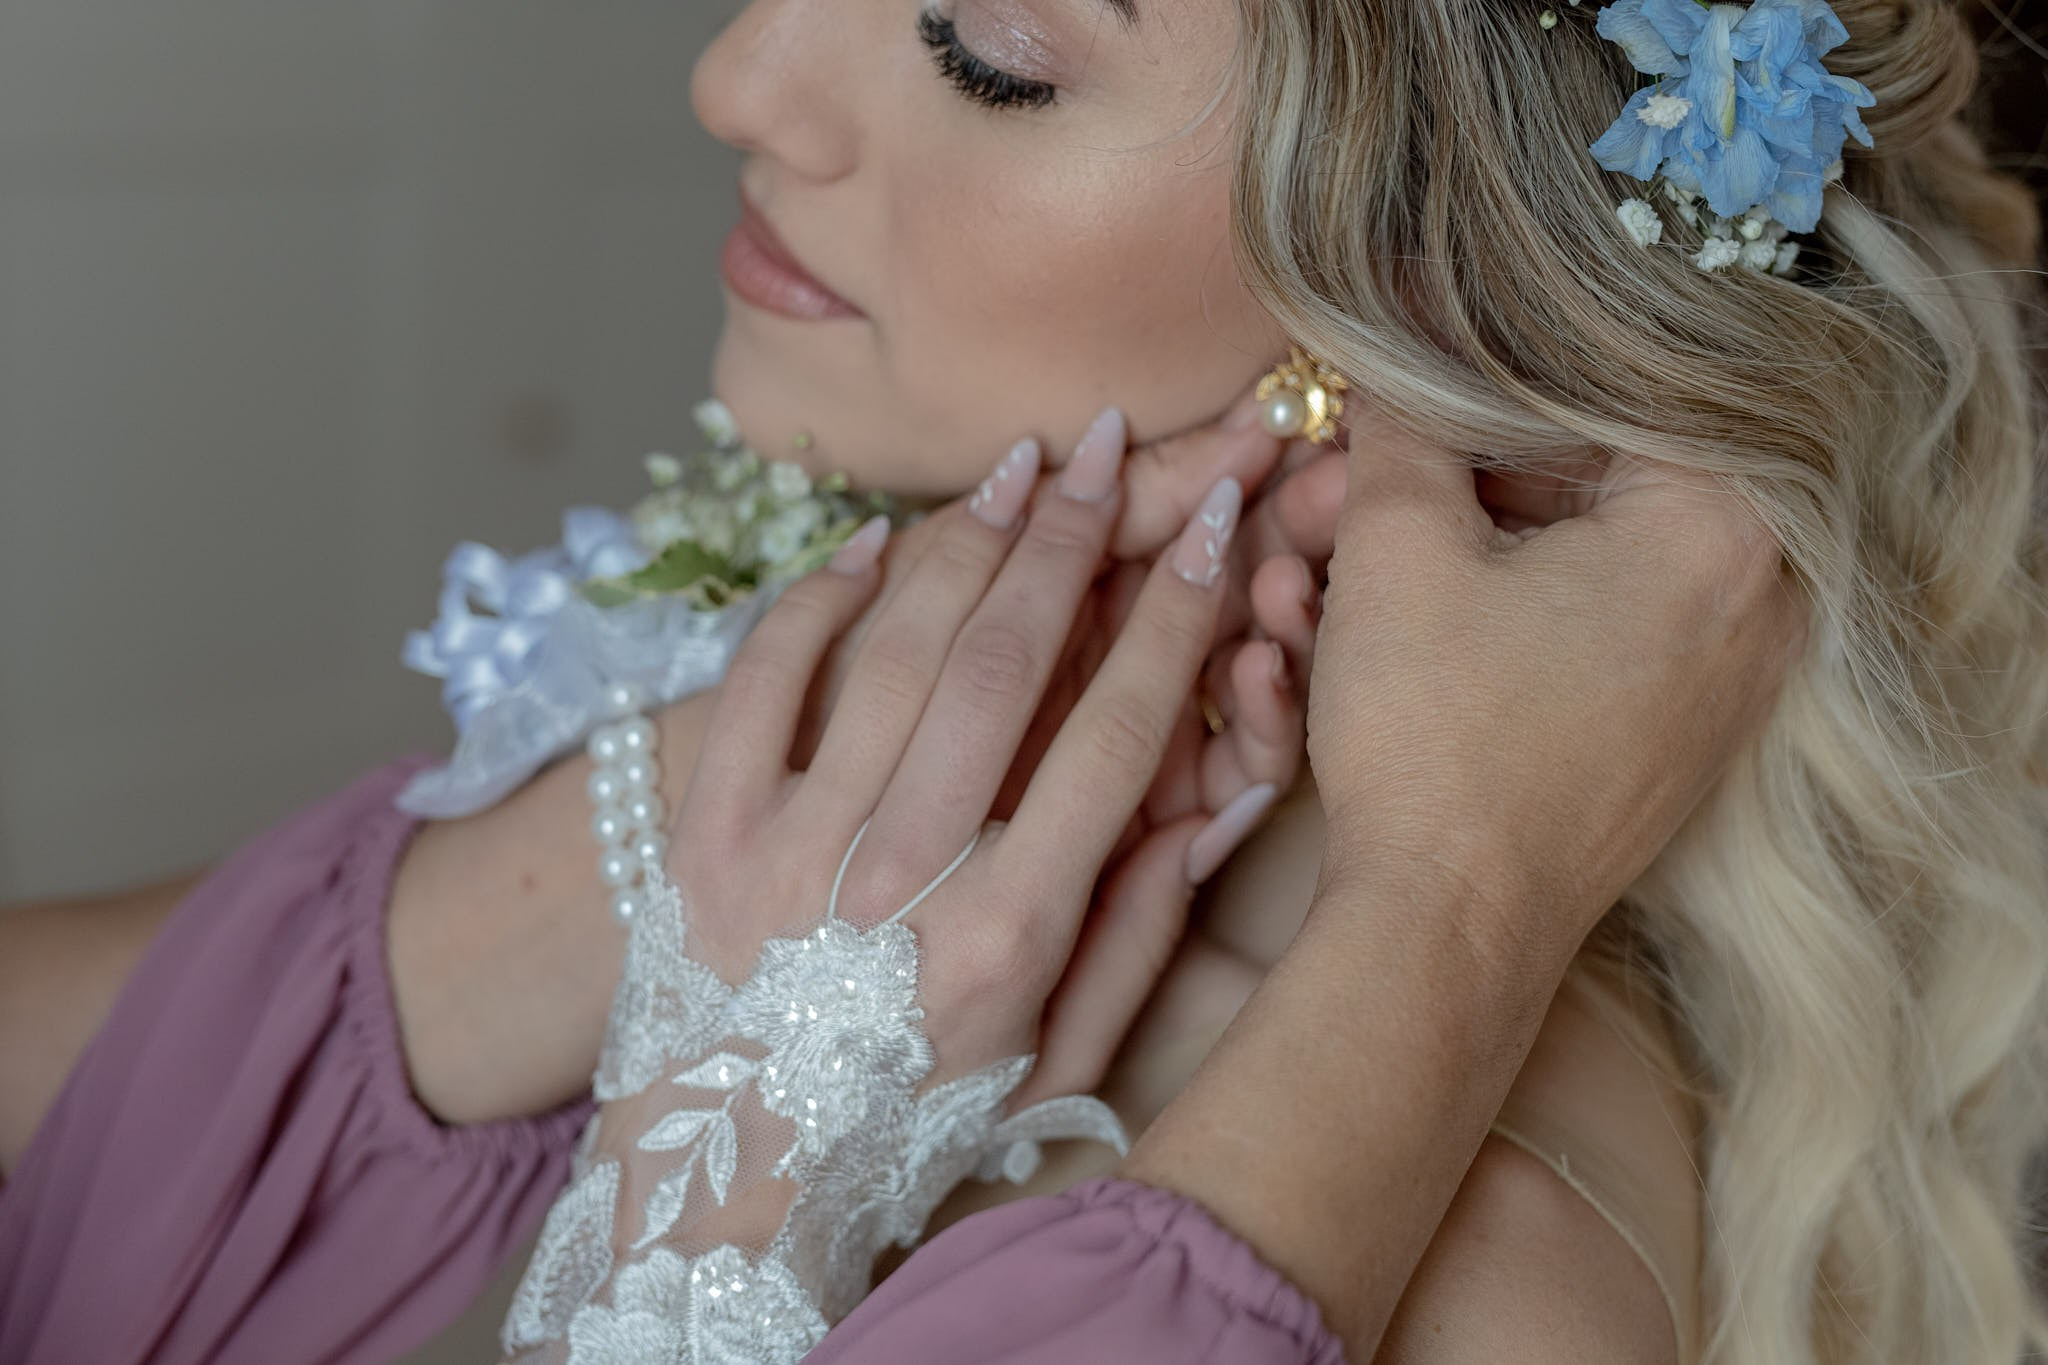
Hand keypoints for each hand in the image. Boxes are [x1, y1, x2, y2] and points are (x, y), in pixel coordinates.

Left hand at [672, 440, 1250, 1098]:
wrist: (723, 1186)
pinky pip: (764, 680)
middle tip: (1114, 446)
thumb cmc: (908, 1124)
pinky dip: (819, 599)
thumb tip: (1203, 805)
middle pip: (1009, 660)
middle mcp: (904, 877)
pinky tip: (875, 543)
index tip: (1211, 525)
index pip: (1117, 732)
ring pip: (897, 648)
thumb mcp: (1051, 1061)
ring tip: (1017, 463)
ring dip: (965, 539)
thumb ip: (1132, 936)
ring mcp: (792, 845)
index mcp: (1011, 934)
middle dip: (1073, 534)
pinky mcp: (706, 833)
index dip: (1174, 612)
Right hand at [1306, 409, 1809, 962]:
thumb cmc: (1436, 738)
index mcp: (1722, 528)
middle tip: (1351, 491)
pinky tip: (1413, 623)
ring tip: (1351, 566)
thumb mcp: (1398, 551)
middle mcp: (1760, 602)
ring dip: (1470, 549)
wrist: (1450, 923)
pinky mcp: (1683, 740)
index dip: (1481, 394)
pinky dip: (1513, 615)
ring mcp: (1729, 680)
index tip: (1404, 399)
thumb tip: (1393, 376)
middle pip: (1597, 481)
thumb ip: (1403, 430)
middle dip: (1458, 482)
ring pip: (1588, 560)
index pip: (1608, 397)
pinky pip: (1601, 633)